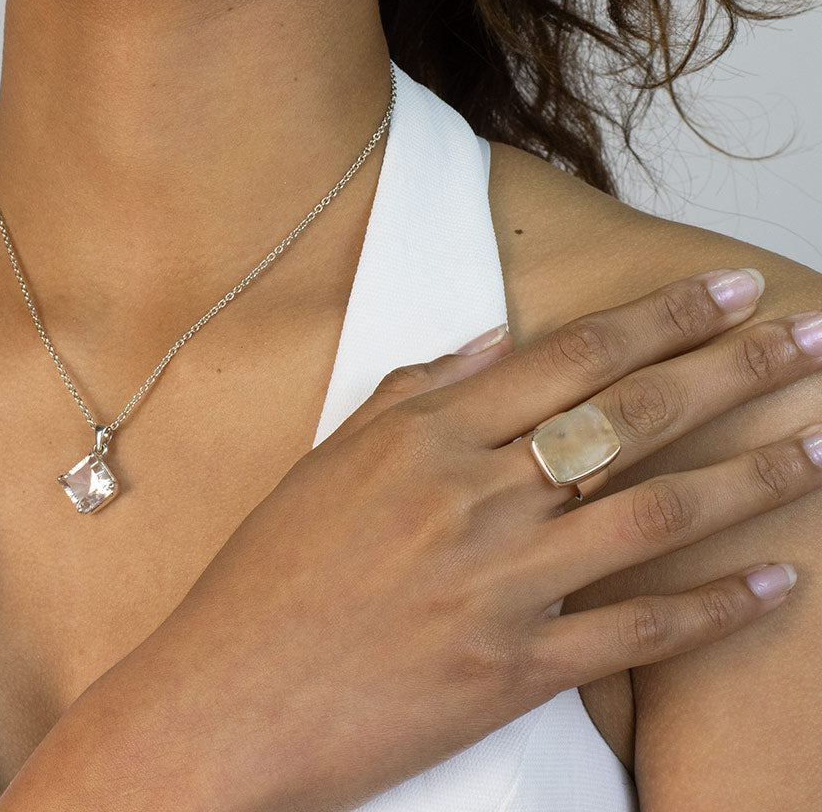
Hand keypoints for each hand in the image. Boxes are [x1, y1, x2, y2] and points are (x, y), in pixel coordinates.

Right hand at [55, 268, 821, 811]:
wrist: (229, 698)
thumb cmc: (268, 575)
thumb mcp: (330, 458)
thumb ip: (418, 391)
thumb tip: (498, 341)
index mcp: (425, 437)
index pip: (571, 358)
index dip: (661, 318)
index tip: (726, 293)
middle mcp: (473, 497)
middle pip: (630, 417)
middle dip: (732, 369)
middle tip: (808, 336)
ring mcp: (500, 585)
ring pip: (655, 515)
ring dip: (750, 475)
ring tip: (818, 441)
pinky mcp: (515, 671)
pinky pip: (638, 633)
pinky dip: (716, 607)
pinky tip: (777, 580)